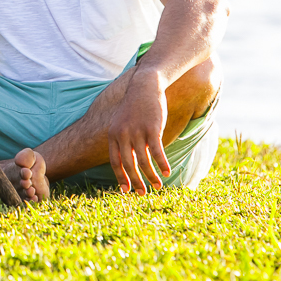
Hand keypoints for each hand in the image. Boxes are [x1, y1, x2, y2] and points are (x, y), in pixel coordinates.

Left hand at [107, 70, 171, 193]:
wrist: (144, 86)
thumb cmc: (134, 107)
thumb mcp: (122, 122)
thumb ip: (121, 139)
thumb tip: (126, 159)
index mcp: (113, 135)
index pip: (115, 161)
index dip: (121, 177)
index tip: (126, 190)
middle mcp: (123, 135)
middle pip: (129, 164)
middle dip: (136, 181)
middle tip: (142, 193)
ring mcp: (137, 132)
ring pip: (144, 161)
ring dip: (151, 176)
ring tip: (158, 186)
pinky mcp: (152, 128)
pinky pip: (157, 152)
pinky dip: (162, 164)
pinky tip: (168, 172)